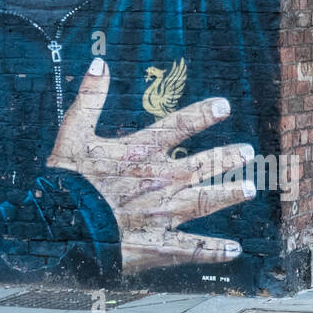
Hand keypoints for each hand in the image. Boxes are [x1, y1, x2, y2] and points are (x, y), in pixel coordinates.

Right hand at [46, 57, 255, 274]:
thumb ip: (90, 97)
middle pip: (202, 165)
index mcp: (141, 152)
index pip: (178, 126)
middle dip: (227, 158)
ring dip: (229, 195)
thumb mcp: (73, 131)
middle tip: (247, 151)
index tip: (224, 106)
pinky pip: (193, 248)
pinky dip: (216, 250)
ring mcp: (163, 213)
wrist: (63, 225)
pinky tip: (235, 249)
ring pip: (205, 201)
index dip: (203, 114)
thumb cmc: (67, 179)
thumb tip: (100, 62)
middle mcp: (160, 180)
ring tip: (250, 189)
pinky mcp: (160, 244)